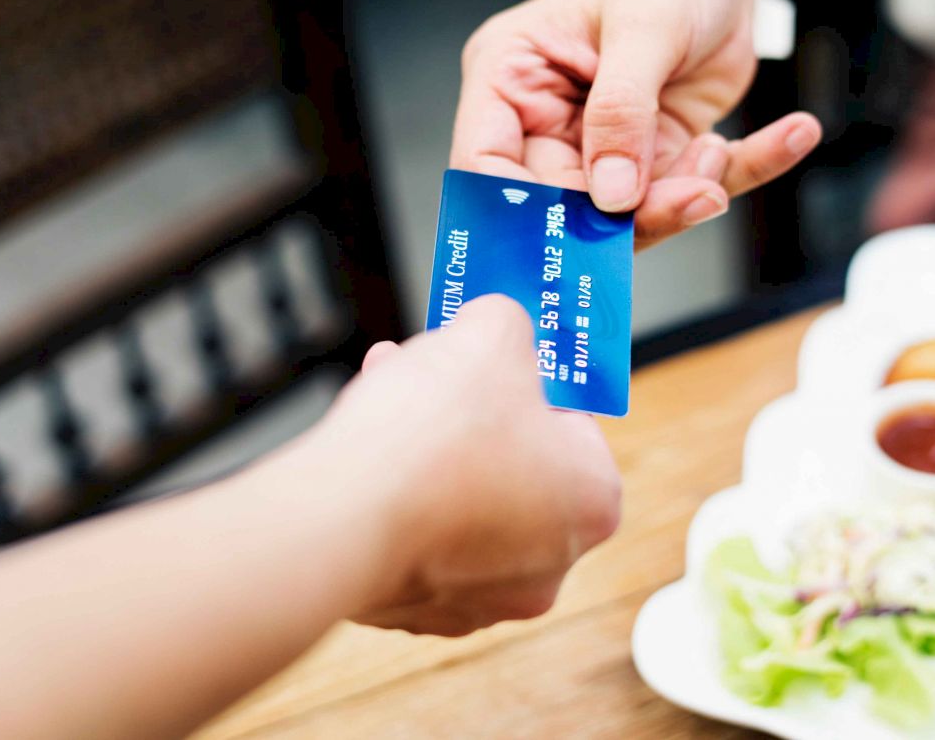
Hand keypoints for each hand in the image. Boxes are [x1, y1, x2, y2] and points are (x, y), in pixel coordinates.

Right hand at [301, 296, 620, 635]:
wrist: (342, 515)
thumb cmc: (433, 434)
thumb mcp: (492, 332)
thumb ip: (508, 322)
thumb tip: (498, 326)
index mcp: (593, 501)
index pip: (576, 427)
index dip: (531, 385)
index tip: (498, 366)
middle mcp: (550, 564)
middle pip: (515, 464)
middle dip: (473, 413)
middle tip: (437, 372)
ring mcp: (484, 598)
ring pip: (462, 500)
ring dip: (430, 447)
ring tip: (388, 393)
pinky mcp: (421, 611)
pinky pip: (416, 537)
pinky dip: (397, 498)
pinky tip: (368, 455)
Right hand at [453, 0, 820, 248]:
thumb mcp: (644, 26)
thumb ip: (622, 111)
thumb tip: (612, 194)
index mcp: (512, 79)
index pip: (487, 165)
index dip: (522, 211)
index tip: (575, 232)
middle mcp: (549, 122)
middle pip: (565, 205)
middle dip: (630, 213)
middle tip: (690, 196)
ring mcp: (605, 147)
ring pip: (630, 213)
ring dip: (687, 195)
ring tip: (721, 154)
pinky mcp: (659, 157)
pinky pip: (696, 185)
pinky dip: (748, 168)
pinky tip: (792, 136)